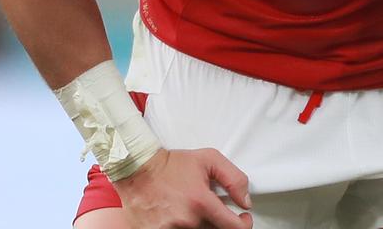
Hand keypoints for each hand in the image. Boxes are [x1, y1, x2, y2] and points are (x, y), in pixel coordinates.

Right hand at [112, 147, 253, 228]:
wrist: (137, 170)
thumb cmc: (169, 165)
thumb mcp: (209, 159)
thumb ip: (234, 178)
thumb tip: (245, 200)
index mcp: (200, 203)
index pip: (233, 227)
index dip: (244, 225)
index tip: (243, 219)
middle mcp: (186, 221)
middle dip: (219, 221)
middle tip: (214, 209)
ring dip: (199, 223)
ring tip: (191, 208)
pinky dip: (182, 225)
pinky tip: (178, 214)